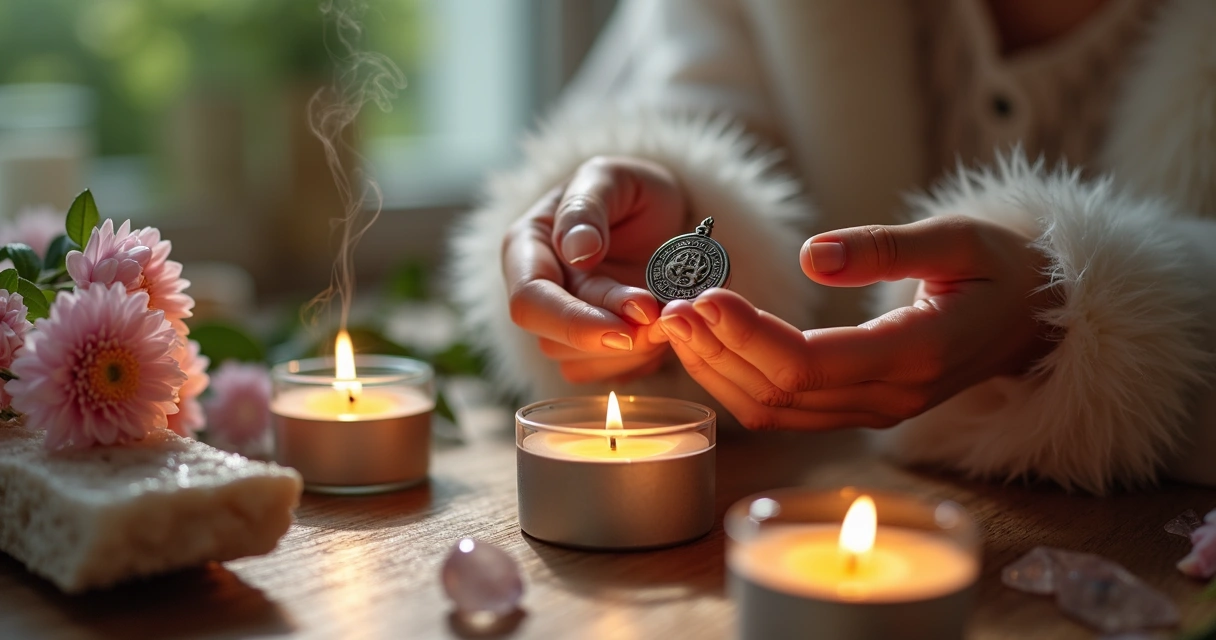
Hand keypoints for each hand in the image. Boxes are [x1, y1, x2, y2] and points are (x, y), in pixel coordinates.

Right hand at [502, 156, 686, 382]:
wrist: (659, 212)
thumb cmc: (627, 189)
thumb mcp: (608, 176)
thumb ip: (586, 207)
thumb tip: (577, 250)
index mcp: (525, 252)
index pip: (529, 302)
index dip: (572, 323)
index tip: (622, 326)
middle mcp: (540, 296)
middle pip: (555, 342)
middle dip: (611, 337)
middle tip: (658, 316)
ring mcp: (565, 325)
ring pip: (582, 364)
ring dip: (631, 350)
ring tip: (667, 315)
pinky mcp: (594, 348)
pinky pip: (610, 374)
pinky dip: (642, 359)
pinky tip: (663, 329)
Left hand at [658, 216, 1055, 429]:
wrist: (1035, 321)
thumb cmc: (1002, 270)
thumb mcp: (960, 239)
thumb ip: (885, 247)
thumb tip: (810, 254)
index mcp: (915, 355)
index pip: (809, 365)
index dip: (749, 336)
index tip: (704, 298)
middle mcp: (889, 396)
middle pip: (780, 393)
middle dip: (718, 352)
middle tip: (670, 307)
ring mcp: (872, 411)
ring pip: (774, 410)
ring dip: (718, 370)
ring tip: (676, 323)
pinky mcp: (858, 408)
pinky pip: (785, 409)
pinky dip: (738, 380)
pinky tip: (709, 345)